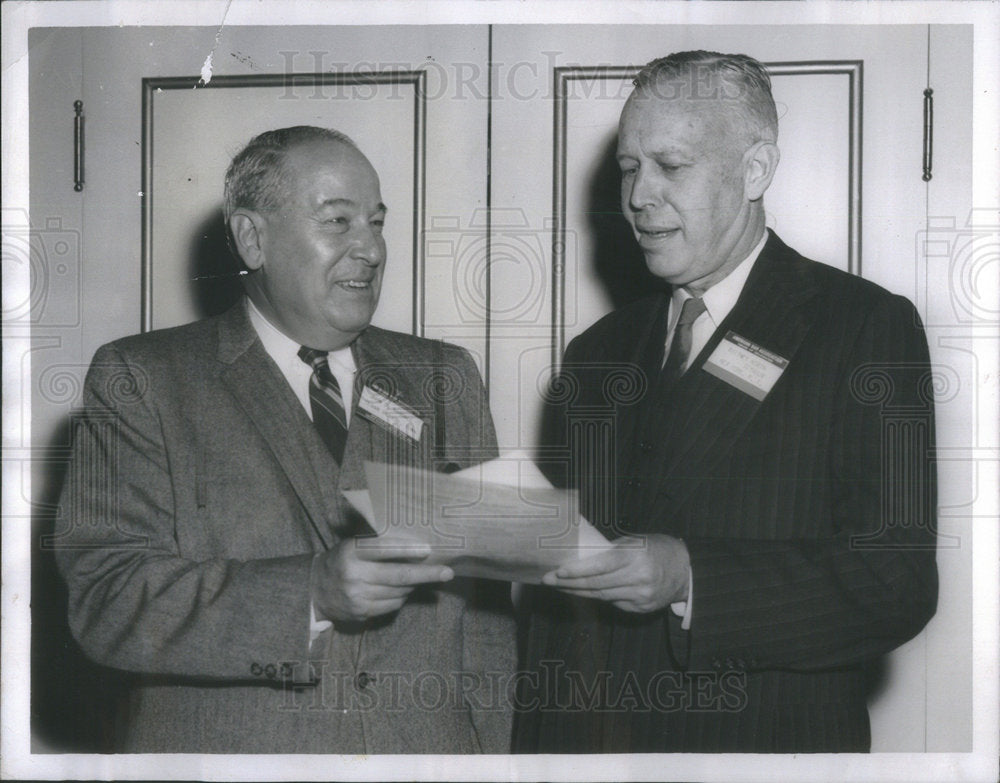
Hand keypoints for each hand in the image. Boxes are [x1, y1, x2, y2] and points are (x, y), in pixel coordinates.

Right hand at [311, 537, 452, 622]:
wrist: (316, 588)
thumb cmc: (343, 559)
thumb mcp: (353, 544)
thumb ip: (377, 542)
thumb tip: (414, 542)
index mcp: (352, 552)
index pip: (383, 550)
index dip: (407, 550)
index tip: (428, 550)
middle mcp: (354, 575)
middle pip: (398, 576)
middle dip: (426, 574)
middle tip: (447, 572)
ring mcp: (357, 597)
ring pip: (398, 592)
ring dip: (413, 585)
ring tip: (421, 576)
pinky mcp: (361, 613)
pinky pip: (392, 605)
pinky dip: (402, 597)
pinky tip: (402, 590)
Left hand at [541, 534, 689, 612]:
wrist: (686, 570)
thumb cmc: (656, 548)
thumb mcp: (635, 541)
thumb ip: (611, 551)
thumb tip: (580, 557)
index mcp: (636, 557)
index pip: (600, 566)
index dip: (576, 571)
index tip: (557, 572)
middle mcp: (639, 579)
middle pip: (596, 584)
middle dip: (568, 583)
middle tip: (548, 580)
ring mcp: (641, 597)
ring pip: (601, 596)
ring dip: (577, 592)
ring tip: (559, 586)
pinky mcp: (641, 609)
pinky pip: (612, 603)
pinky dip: (596, 597)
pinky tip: (582, 592)